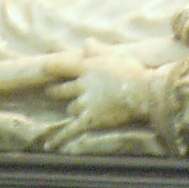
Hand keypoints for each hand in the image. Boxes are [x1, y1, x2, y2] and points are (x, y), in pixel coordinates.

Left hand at [42, 52, 158, 148]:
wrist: (144, 92)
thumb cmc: (133, 71)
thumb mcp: (116, 54)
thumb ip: (98, 49)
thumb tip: (86, 41)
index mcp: (87, 68)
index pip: (60, 66)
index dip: (50, 66)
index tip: (44, 67)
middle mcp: (82, 86)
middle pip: (60, 90)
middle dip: (55, 91)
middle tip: (50, 91)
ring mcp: (85, 104)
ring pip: (70, 109)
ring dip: (73, 109)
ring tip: (78, 110)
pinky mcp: (91, 120)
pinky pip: (71, 130)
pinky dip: (59, 138)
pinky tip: (48, 145)